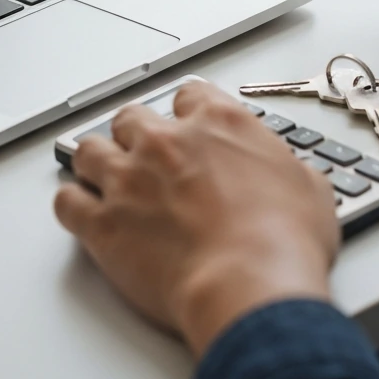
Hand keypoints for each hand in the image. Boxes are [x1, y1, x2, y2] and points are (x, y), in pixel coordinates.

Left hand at [54, 81, 337, 355]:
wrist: (250, 284)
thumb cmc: (283, 242)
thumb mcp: (310, 189)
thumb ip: (286, 169)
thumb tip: (291, 175)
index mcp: (218, 124)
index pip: (190, 94)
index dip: (186, 111)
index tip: (187, 122)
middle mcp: (166, 143)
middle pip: (131, 118)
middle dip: (135, 135)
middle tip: (144, 155)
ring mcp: (128, 180)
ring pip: (88, 151)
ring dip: (96, 163)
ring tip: (103, 178)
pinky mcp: (102, 223)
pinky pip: (67, 202)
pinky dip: (72, 205)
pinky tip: (81, 211)